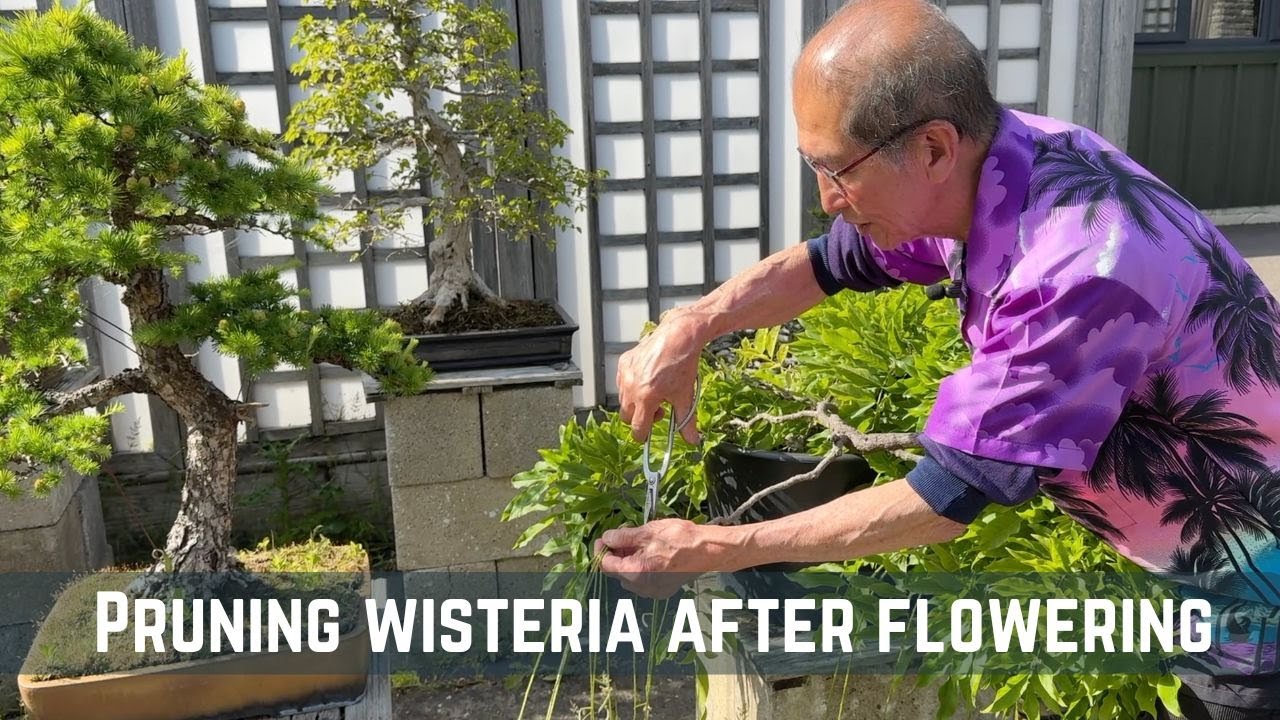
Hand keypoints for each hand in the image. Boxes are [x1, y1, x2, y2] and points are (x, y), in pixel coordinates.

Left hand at [595, 519, 712, 597]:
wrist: (709, 550)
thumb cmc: (681, 539)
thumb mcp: (648, 531)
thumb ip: (623, 537)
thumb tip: (607, 538)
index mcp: (636, 572)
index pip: (606, 565)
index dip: (601, 550)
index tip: (604, 538)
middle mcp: (642, 587)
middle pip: (617, 573)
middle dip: (615, 555)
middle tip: (619, 537)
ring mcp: (653, 591)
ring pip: (629, 578)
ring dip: (627, 562)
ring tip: (635, 544)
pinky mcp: (663, 590)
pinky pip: (642, 581)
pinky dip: (640, 568)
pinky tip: (647, 553)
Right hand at [616, 311, 702, 444]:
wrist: (678, 337)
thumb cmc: (682, 364)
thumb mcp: (686, 396)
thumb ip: (686, 421)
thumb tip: (693, 440)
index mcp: (646, 398)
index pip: (637, 428)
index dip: (643, 436)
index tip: (647, 436)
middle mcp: (631, 387)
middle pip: (627, 417)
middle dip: (640, 418)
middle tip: (657, 410)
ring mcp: (625, 374)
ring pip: (623, 400)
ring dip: (635, 403)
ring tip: (654, 393)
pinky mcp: (623, 363)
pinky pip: (621, 383)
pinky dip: (631, 386)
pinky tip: (647, 380)